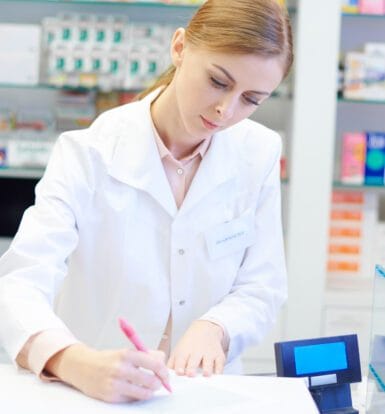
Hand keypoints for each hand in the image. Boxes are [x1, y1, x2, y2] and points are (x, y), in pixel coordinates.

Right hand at [45, 344, 168, 402]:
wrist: (83, 367)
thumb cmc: (109, 359)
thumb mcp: (126, 352)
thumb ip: (145, 355)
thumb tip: (162, 360)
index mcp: (127, 354)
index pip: (154, 363)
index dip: (164, 371)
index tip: (166, 375)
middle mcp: (121, 369)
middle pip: (151, 381)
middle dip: (158, 384)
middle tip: (158, 383)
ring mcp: (115, 384)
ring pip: (143, 393)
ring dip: (149, 392)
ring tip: (148, 387)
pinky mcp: (111, 397)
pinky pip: (132, 399)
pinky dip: (136, 396)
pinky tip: (132, 390)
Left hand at [167, 320, 225, 376]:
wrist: (205, 328)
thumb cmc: (190, 343)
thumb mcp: (178, 349)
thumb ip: (172, 363)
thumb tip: (165, 376)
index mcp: (185, 350)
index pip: (181, 358)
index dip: (179, 366)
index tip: (179, 372)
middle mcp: (197, 351)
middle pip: (194, 360)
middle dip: (192, 367)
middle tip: (190, 374)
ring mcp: (209, 353)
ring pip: (208, 362)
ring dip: (207, 369)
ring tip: (205, 374)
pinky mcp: (219, 356)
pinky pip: (220, 364)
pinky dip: (219, 370)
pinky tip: (216, 374)